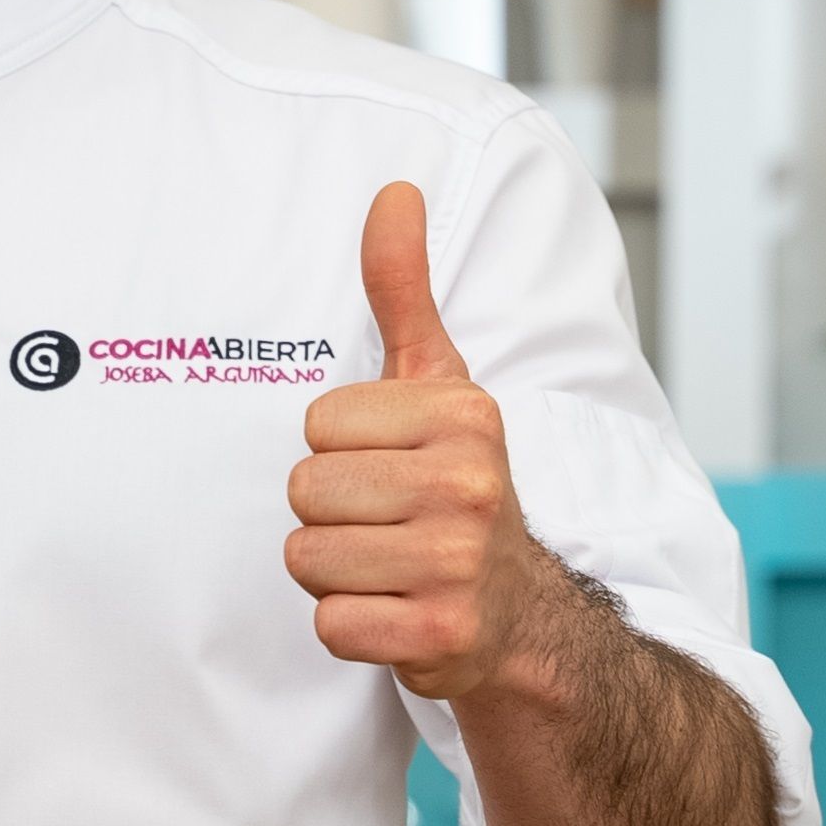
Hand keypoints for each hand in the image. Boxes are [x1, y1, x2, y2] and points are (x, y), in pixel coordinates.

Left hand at [283, 180, 549, 705]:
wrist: (521, 614)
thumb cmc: (457, 485)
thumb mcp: (439, 382)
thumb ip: (402, 290)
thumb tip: (394, 190)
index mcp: (463, 415)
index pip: (315, 425)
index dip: (339, 452)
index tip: (391, 467)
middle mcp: (467, 485)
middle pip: (304, 491)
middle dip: (332, 515)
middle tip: (388, 524)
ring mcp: (456, 564)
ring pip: (307, 558)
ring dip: (338, 570)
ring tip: (390, 565)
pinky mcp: (439, 635)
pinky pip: (328, 623)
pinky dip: (351, 626)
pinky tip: (396, 611)